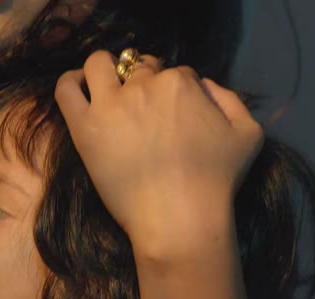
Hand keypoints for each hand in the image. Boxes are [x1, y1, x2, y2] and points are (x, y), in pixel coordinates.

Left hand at [55, 50, 263, 245]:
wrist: (179, 218)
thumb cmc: (216, 182)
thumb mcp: (248, 134)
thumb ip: (229, 98)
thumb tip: (204, 85)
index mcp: (181, 83)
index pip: (175, 73)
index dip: (174, 91)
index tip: (171, 114)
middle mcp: (144, 85)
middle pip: (139, 69)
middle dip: (142, 82)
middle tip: (143, 112)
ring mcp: (111, 104)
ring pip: (99, 65)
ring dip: (105, 69)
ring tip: (106, 88)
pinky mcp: (85, 127)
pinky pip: (66, 89)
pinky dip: (71, 82)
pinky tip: (79, 89)